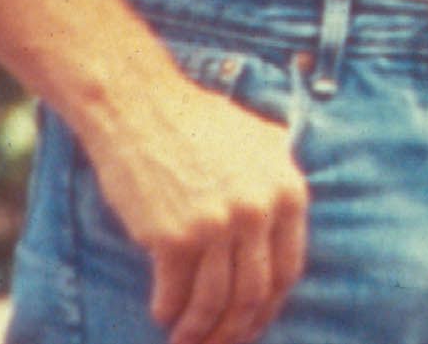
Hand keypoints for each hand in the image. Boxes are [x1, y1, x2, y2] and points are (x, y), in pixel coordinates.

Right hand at [79, 67, 308, 343]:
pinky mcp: (174, 237)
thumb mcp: (259, 139)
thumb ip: (279, 174)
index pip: (288, 269)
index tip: (253, 322)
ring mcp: (218, 225)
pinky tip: (162, 315)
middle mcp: (259, 211)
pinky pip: (176, 293)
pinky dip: (168, 312)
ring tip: (186, 341)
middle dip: (237, 329)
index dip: (270, 305)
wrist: (139, 107)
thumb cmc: (196, 123)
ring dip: (201, 332)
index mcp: (287, 190)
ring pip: (216, 303)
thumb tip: (288, 210)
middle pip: (255, 293)